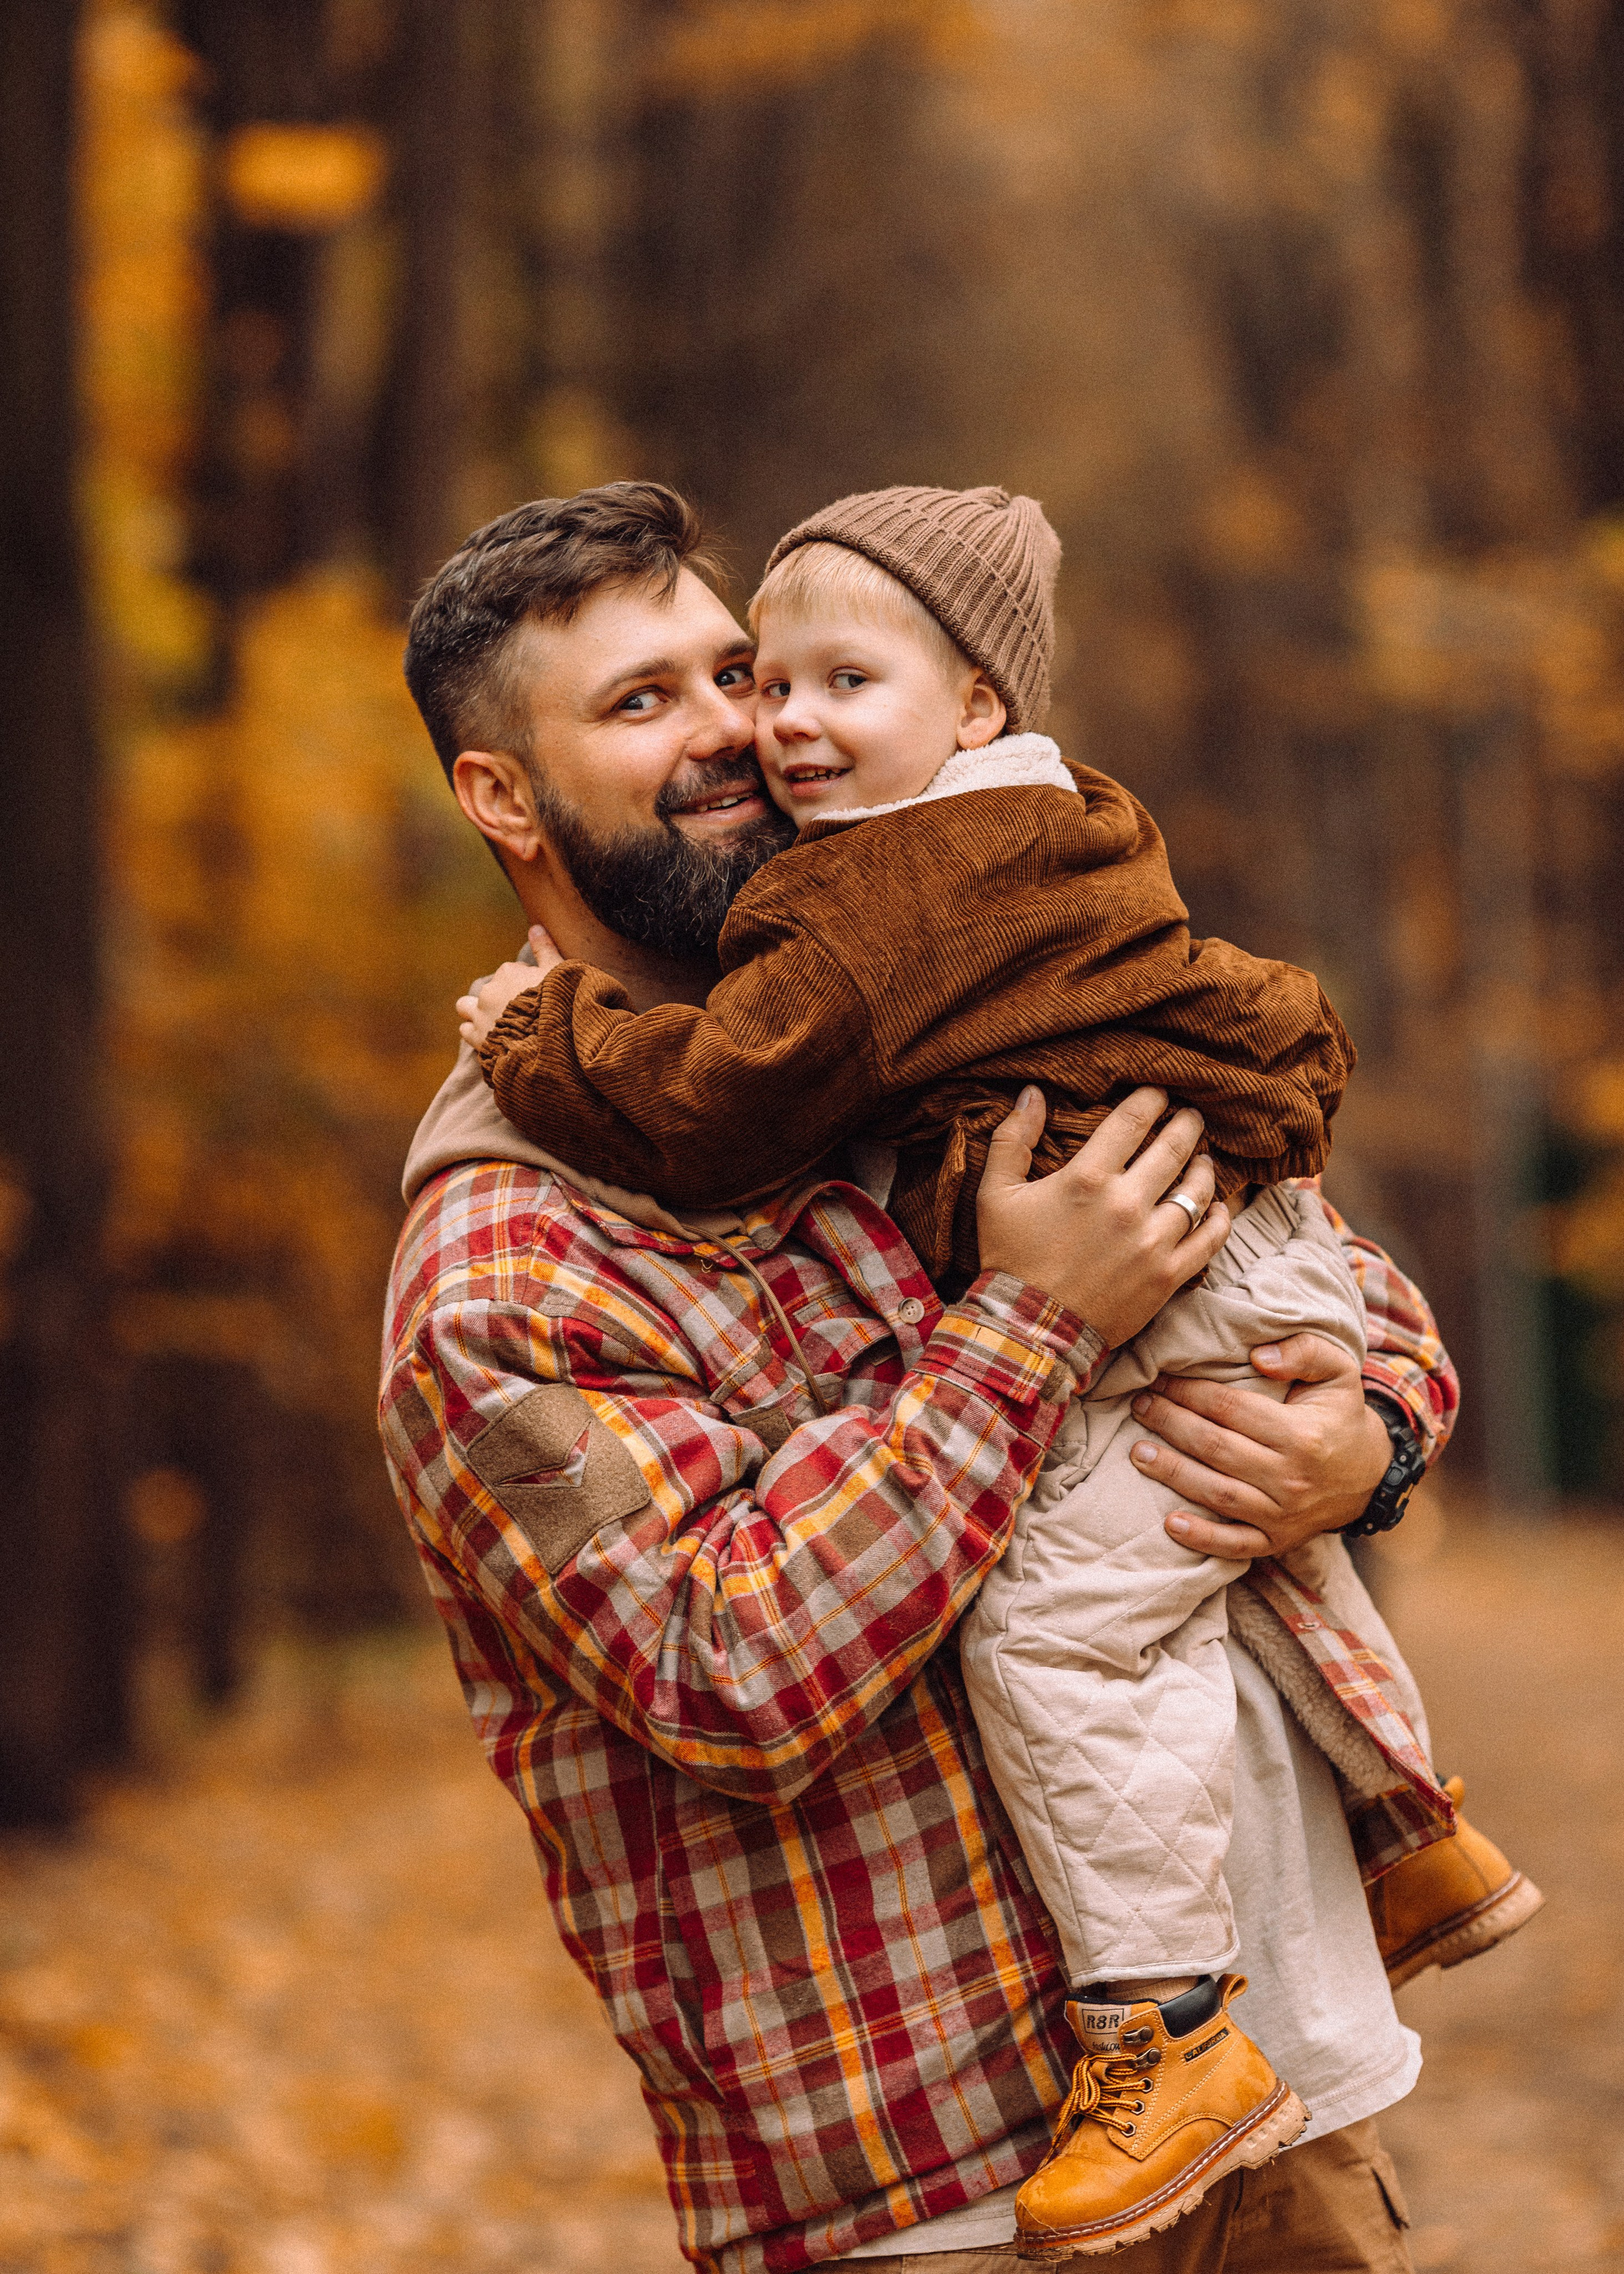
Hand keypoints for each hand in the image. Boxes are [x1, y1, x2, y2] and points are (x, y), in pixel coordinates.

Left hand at [456, 924, 562, 1048]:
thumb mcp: (558, 972)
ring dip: (477, 1011)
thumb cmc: (558, 1005)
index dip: (526, 983)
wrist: (550, 1043)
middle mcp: (489, 991)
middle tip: (522, 1013)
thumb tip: (535, 927)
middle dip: (501, 997)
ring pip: (466, 1007)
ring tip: (494, 1021)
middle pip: (491, 989)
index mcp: (508, 972)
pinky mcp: (477, 1038)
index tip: (538, 996)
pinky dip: (475, 1031)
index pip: (512, 972)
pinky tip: (490, 1036)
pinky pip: (465, 1029)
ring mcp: (480, 1015)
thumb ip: (545, 948)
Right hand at [976, 1087, 1231, 1346]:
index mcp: (1087, 1178)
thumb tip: (1032, 1092)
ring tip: (1202, 1159)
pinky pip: (1209, 1239)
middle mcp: (1126, 1204)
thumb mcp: (995, 1194)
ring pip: (1197, 1189)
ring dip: (1204, 1167)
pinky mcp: (1167, 1275)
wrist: (1028, 1329)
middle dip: (1186, 1123)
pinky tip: (1217, 1207)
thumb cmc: (1010, 1258)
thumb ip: (1012, 1138)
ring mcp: (1152, 1241)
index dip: (1151, 1097)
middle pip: (1174, 1146)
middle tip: (1191, 1115)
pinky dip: (1219, 1218)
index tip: (1159, 1092)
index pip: (1133, 1119)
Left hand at [1128, 1332, 1393, 1559]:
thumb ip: (1305, 1351)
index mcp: (1301, 1434)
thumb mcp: (1339, 1372)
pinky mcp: (1277, 1540)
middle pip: (1216, 1448)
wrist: (1371, 1475)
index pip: (1231, 1409)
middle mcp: (1290, 1477)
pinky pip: (1235, 1545)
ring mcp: (1283, 1514)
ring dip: (1172, 1473)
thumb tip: (1258, 1355)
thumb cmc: (1341, 1416)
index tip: (1160, 1378)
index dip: (1190, 1392)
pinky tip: (1170, 1524)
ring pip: (1217, 1493)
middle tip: (1140, 1406)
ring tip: (1138, 1452)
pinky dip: (1202, 1538)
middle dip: (1171, 1424)